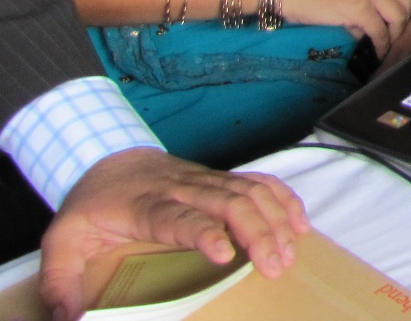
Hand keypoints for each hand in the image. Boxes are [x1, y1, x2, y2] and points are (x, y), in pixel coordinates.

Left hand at [40, 148, 308, 320]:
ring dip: (276, 219)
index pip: (181, 217)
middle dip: (258, 232)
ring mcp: (207, 180)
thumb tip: (69, 320)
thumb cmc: (90, 206)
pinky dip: (284, 200)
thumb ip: (60, 282)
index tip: (224, 255)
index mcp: (146, 206)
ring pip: (251, 191)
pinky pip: (260, 182)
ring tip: (290, 254)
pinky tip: (299, 224)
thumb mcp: (61, 242)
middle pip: (230, 202)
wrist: (108, 158)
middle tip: (275, 266)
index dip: (205, 232)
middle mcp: (184, 189)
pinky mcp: (221, 179)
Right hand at [281, 0, 410, 57]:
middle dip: (402, 21)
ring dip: (394, 34)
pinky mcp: (359, 7)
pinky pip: (379, 30)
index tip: (389, 22)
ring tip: (386, 46)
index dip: (394, 7)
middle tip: (394, 35)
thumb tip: (367, 25)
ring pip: (397, 15)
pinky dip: (381, 43)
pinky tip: (378, 51)